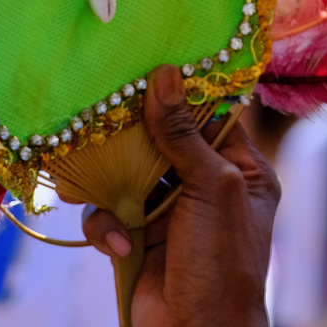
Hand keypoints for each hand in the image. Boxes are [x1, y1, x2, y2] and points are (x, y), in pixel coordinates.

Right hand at [82, 65, 279, 326]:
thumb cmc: (222, 260)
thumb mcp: (212, 187)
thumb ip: (184, 134)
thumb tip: (165, 75)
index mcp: (242, 169)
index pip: (211, 116)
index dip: (181, 94)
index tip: (147, 66)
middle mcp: (206, 186)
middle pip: (162, 142)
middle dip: (131, 137)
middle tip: (99, 119)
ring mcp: (170, 213)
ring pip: (127, 176)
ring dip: (108, 184)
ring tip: (84, 186)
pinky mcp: (138, 239)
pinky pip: (110, 215)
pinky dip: (106, 226)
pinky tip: (117, 244)